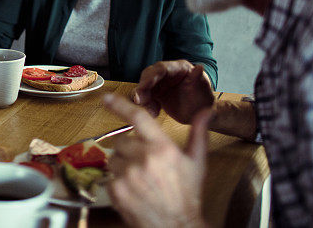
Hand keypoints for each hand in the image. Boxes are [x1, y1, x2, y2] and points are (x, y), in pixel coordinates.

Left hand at [104, 93, 210, 227]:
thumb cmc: (187, 195)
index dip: (119, 105)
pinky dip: (117, 182)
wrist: (178, 227)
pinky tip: (133, 190)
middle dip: (128, 149)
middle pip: (121, 141)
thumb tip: (206, 112)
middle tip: (143, 164)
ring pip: (113, 159)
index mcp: (162, 148)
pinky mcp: (117, 190)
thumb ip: (198, 133)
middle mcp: (144, 158)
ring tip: (140, 179)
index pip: (137, 118)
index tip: (106, 98)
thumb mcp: (197, 163)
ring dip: (122, 166)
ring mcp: (128, 175)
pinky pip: (109, 177)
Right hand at [132, 60, 214, 123]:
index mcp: (179, 68)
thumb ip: (198, 79)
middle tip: (138, 101)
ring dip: (142, 99)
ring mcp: (160, 83)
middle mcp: (167, 73)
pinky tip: (154, 113)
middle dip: (142, 88)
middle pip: (148, 76)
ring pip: (144, 87)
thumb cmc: (203, 101)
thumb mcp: (202, 90)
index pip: (161, 69)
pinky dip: (146, 106)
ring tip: (150, 111)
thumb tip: (200, 67)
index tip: (143, 87)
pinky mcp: (156, 93)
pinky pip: (145, 97)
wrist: (200, 114)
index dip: (151, 77)